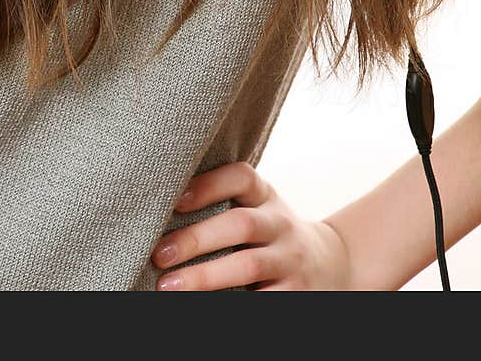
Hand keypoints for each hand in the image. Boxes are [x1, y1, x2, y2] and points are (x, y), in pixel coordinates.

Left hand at [151, 160, 352, 290]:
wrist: (330, 263)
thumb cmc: (268, 232)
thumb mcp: (255, 207)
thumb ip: (220, 203)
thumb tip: (154, 211)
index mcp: (265, 195)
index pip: (241, 177)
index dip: (209, 184)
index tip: (174, 199)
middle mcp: (280, 223)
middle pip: (240, 224)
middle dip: (197, 239)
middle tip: (158, 254)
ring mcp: (290, 260)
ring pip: (248, 266)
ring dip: (205, 277)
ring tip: (168, 287)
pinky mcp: (296, 294)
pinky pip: (262, 300)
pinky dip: (231, 303)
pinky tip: (201, 305)